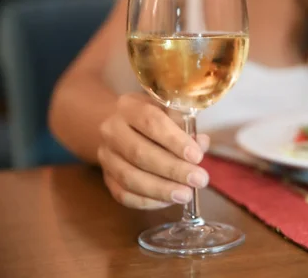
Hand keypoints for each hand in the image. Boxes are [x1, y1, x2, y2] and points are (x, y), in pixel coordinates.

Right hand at [98, 93, 209, 209]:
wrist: (122, 128)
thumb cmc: (154, 119)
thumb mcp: (169, 113)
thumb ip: (186, 126)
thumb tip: (202, 144)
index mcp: (129, 106)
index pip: (151, 122)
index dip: (175, 141)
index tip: (197, 156)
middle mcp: (112, 130)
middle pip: (140, 153)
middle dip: (173, 169)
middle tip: (199, 180)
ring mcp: (106, 156)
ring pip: (130, 177)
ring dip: (161, 189)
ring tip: (186, 195)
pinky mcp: (106, 177)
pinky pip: (124, 195)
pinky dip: (148, 201)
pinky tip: (169, 201)